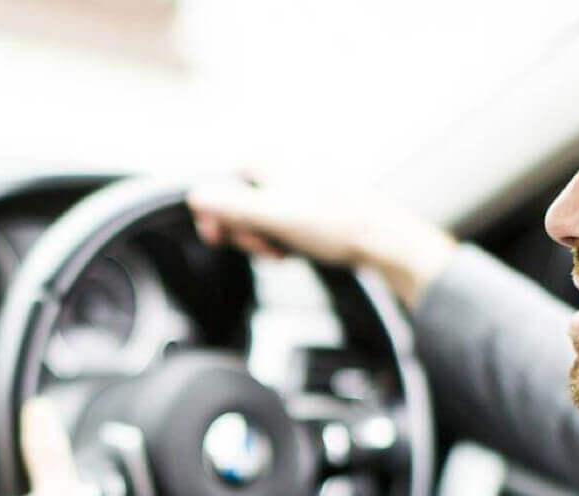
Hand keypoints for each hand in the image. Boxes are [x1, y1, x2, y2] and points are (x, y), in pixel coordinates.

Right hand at [187, 175, 456, 308]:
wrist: (382, 240)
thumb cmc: (337, 224)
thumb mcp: (275, 216)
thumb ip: (232, 207)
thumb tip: (195, 197)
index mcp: (272, 162)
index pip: (222, 181)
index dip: (215, 211)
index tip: (216, 236)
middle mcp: (285, 169)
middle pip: (240, 201)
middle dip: (245, 230)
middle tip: (263, 248)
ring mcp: (300, 188)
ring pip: (262, 216)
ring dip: (264, 239)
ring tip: (283, 251)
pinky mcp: (313, 207)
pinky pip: (283, 223)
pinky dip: (283, 239)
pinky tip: (294, 251)